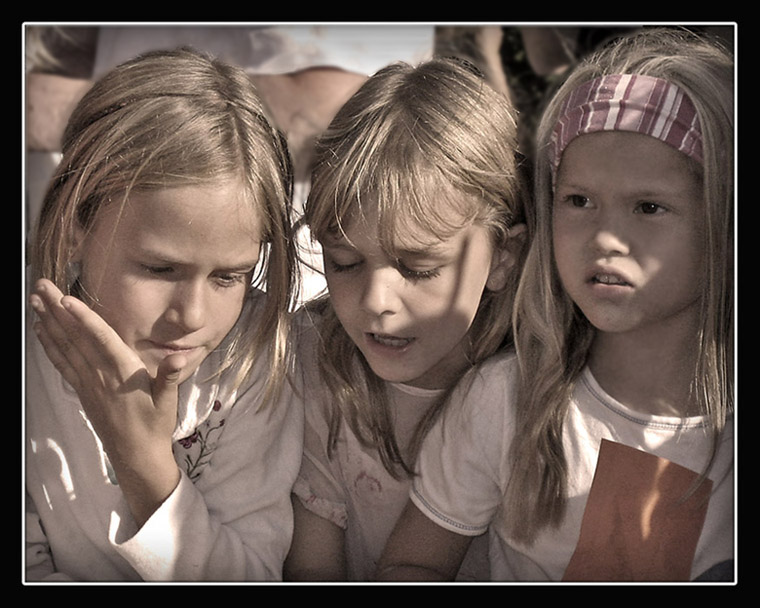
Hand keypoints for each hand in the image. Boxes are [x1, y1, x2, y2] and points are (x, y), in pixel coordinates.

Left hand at [30, 278, 182, 524]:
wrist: (136, 455)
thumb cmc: (155, 425)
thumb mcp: (168, 400)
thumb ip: (170, 376)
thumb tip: (180, 356)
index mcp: (122, 372)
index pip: (100, 339)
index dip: (83, 318)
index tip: (66, 299)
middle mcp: (100, 375)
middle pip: (75, 338)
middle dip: (56, 311)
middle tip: (40, 286)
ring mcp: (87, 383)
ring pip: (64, 348)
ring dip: (48, 323)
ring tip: (35, 301)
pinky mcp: (82, 391)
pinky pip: (62, 363)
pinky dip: (50, 346)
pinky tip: (41, 332)